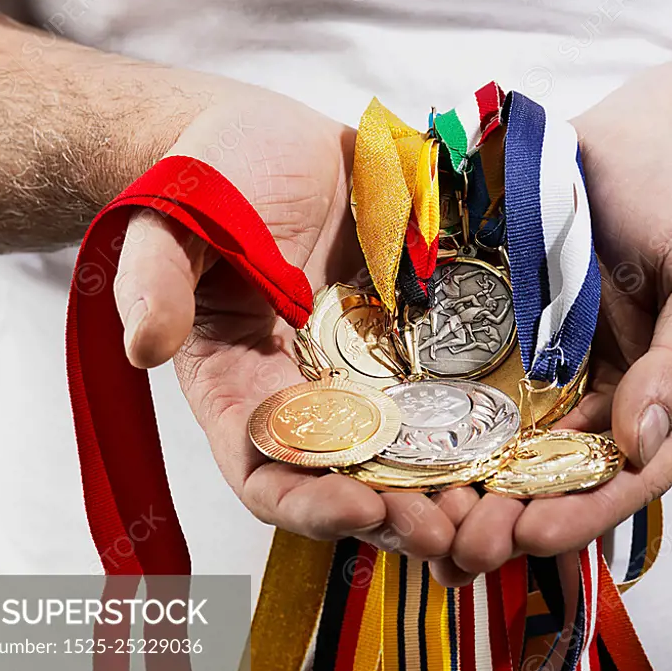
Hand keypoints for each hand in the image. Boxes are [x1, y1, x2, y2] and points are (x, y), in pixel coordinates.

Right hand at [112, 88, 459, 560]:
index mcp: (242, 391)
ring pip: (414, 451)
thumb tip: (146, 344)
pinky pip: (456, 389)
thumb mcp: (172, 223)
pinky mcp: (418, 339)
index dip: (308, 505)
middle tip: (448, 530)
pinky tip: (525, 433)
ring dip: (452, 485)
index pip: (267, 475)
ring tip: (497, 503)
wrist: (274, 140)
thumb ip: (156, 282)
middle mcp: (311, 397)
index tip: (359, 509)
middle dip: (398, 515)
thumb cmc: (210, 180)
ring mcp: (371, 373)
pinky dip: (486, 420)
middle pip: (353, 483)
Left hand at [443, 69, 671, 581]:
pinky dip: (440, 424)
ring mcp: (546, 375)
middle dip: (509, 518)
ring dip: (466, 488)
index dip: (583, 513)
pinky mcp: (499, 342)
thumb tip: (643, 441)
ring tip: (422, 519)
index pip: (625, 478)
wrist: (640, 145)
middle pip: (555, 478)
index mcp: (662, 405)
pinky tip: (401, 449)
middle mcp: (599, 404)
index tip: (535, 536)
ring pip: (504, 446)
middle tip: (460, 550)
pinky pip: (468, 387)